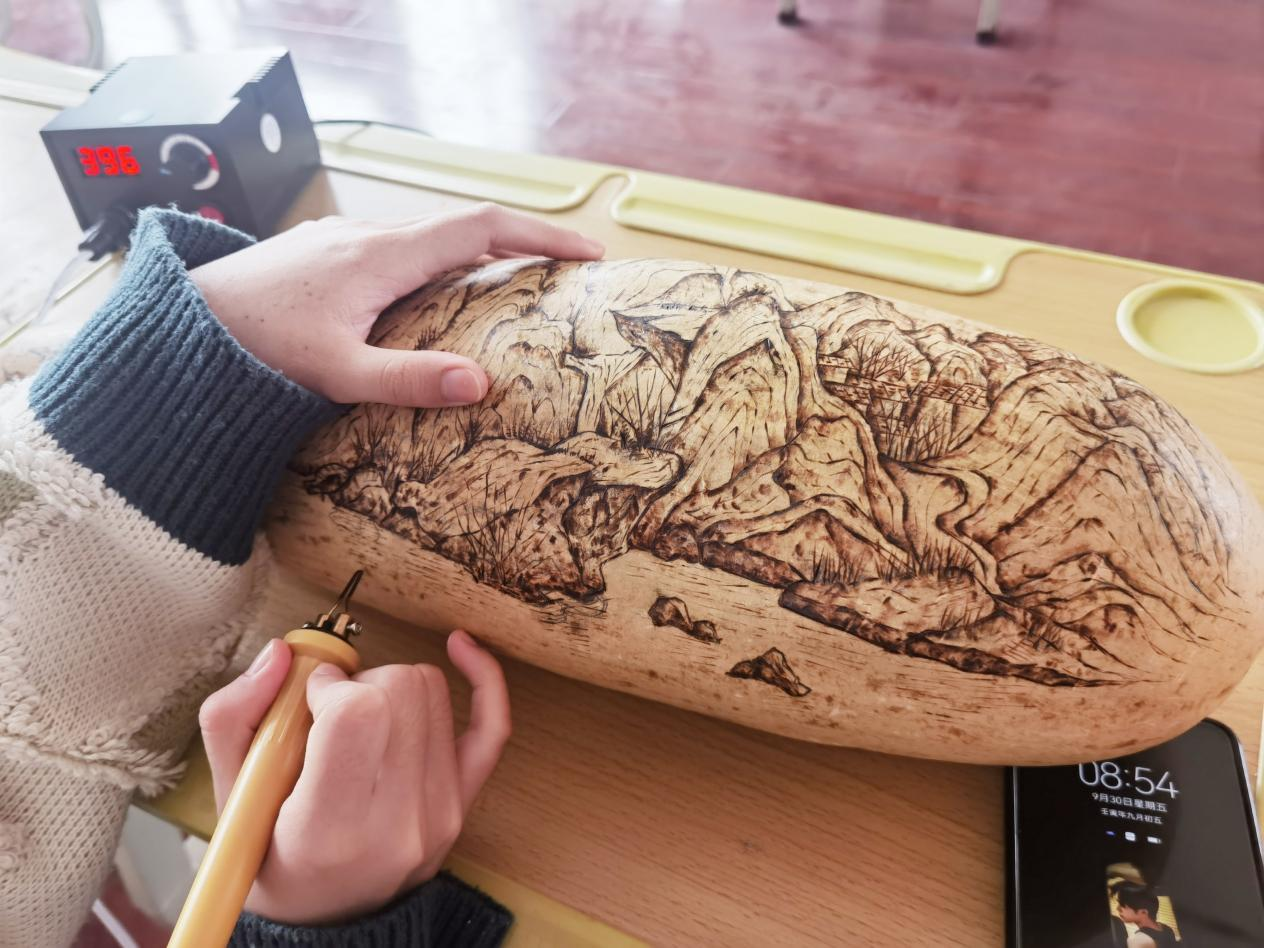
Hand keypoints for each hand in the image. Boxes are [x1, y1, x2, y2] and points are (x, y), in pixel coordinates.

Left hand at [189, 203, 603, 406]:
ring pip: (430, 237)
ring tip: (514, 289)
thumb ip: (408, 379)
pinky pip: (402, 248)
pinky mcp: (328, 252)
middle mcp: (371, 234)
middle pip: (464, 226)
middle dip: (522, 244)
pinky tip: (436, 299)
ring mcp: (347, 239)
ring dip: (480, 254)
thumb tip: (479, 384)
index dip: (542, 235)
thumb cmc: (255, 345)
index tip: (587, 252)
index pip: (483, 227)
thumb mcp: (336, 372)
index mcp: (384, 254)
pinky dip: (441, 264)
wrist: (184, 322)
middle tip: (564, 275)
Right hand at [198, 630, 511, 924]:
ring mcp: (440, 811)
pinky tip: (459, 648)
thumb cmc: (272, 860)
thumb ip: (233, 720)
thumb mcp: (229, 801)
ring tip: (361, 722)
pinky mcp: (465, 800)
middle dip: (358, 683)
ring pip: (433, 691)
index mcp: (328, 828)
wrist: (328, 918)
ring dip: (393, 687)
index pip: (357, 714)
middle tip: (329, 715)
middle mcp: (397, 822)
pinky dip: (482, 677)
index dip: (330, 686)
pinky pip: (493, 723)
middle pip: (401, 690)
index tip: (308, 700)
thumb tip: (282, 654)